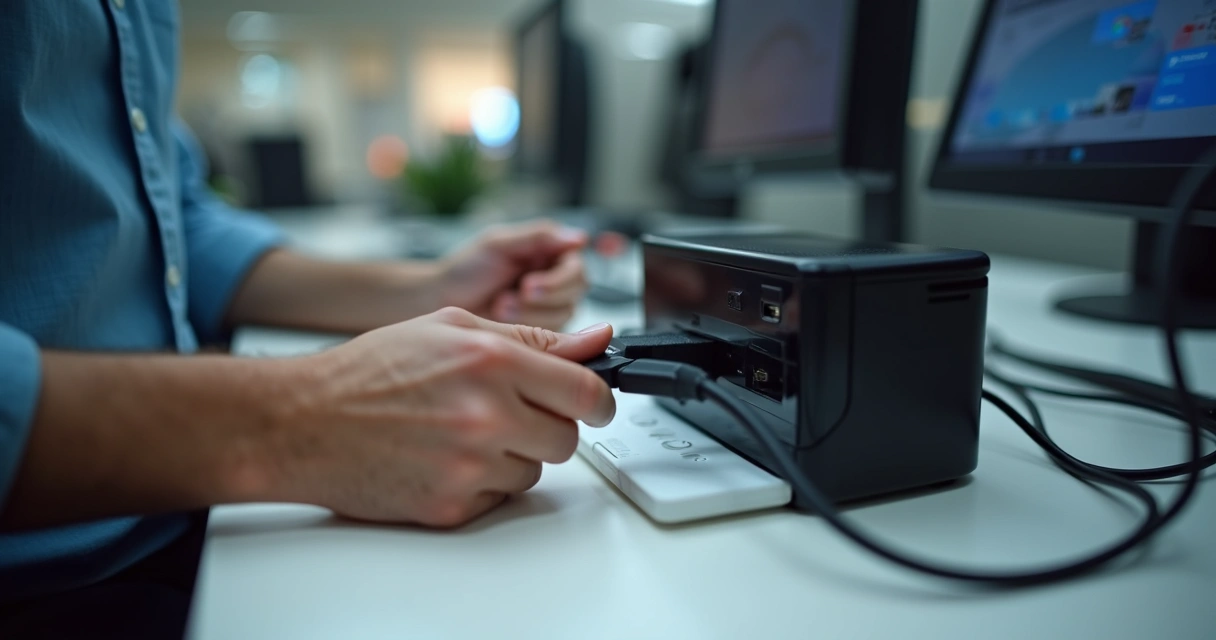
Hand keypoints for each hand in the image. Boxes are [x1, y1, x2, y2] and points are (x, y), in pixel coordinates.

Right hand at [274, 307, 615, 527]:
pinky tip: (442, 457)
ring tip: (461, 431)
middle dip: (547, 425)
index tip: (596, 403)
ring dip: (512, 454)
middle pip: (567, 437)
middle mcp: (485, 415)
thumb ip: (530, 338)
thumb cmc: (369, 371)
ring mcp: (469, 465)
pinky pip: (498, 497)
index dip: (599, 399)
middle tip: (507, 412)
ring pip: (535, 470)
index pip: (585, 391)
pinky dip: (481, 481)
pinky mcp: (450, 505)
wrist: (303, 422)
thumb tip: (596, 339)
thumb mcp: (451, 328)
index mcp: (491, 361)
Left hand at [437, 220, 589, 329]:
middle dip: (542, 298)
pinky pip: (550, 335)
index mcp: (550, 251)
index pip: (576, 267)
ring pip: (563, 315)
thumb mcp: (499, 244)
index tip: (528, 285)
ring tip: (498, 305)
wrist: (442, 302)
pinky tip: (501, 317)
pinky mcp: (543, 330)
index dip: (557, 280)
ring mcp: (551, 305)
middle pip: (576, 292)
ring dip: (528, 313)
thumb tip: (580, 237)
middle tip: (508, 298)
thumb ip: (539, 237)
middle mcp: (556, 277)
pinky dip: (524, 327)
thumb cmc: (467, 269)